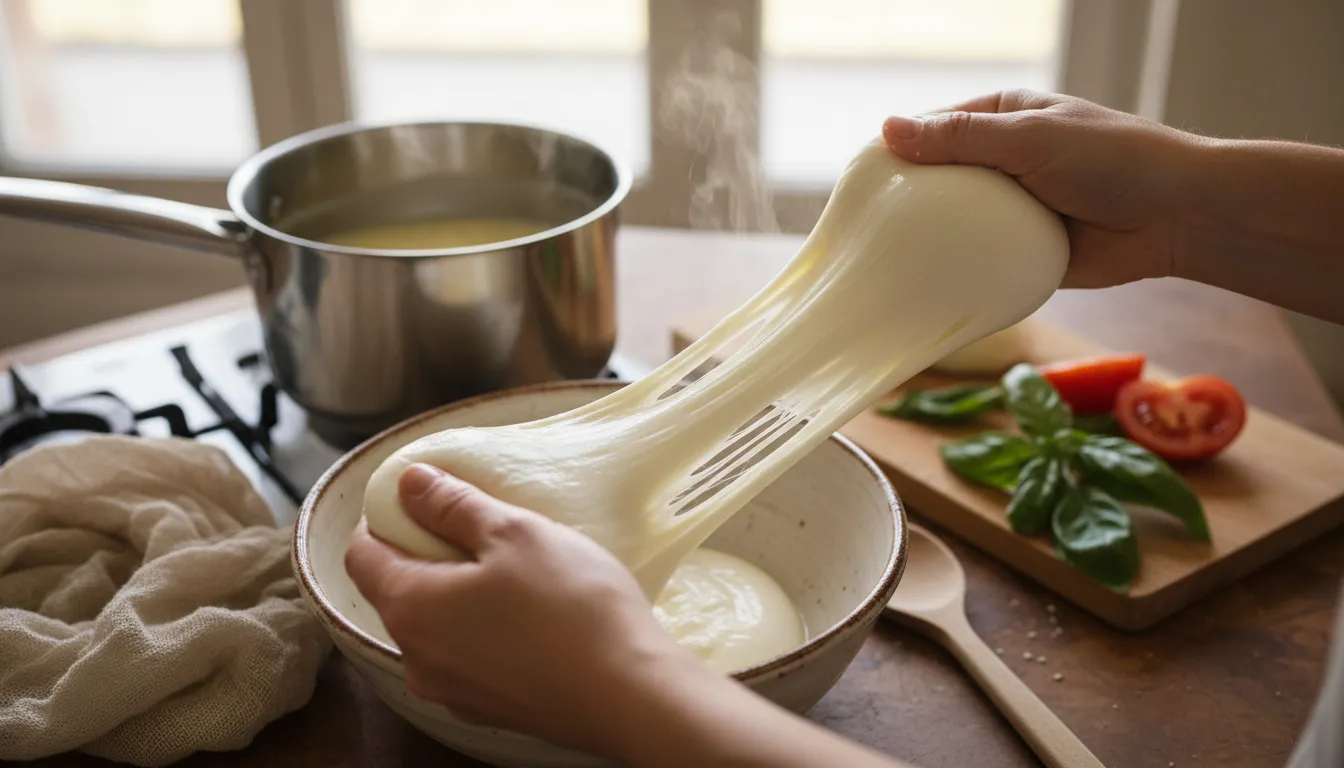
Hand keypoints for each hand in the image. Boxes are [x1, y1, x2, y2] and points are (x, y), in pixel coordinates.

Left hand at [344, 463, 689, 754]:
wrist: (630, 695)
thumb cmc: (569, 604)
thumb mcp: (513, 533)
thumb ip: (452, 505)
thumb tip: (406, 482)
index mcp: (409, 607)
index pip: (360, 555)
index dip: (385, 519)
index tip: (428, 500)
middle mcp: (414, 658)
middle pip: (398, 591)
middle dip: (427, 555)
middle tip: (482, 529)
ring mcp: (450, 692)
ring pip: (435, 627)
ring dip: (458, 594)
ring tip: (514, 572)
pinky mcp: (487, 710)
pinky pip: (467, 657)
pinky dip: (482, 630)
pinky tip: (530, 618)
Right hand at [882, 90, 1206, 289]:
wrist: (1178, 218)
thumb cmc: (1112, 160)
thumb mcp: (1029, 139)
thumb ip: (959, 138)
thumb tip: (886, 130)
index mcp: (1005, 118)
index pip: (935, 130)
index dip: (898, 153)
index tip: (861, 184)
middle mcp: (1005, 162)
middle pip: (939, 181)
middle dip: (908, 203)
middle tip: (866, 230)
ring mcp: (1014, 210)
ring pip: (956, 225)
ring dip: (930, 242)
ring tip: (884, 264)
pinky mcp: (1025, 253)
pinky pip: (980, 262)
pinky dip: (958, 272)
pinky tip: (925, 286)